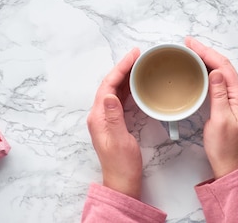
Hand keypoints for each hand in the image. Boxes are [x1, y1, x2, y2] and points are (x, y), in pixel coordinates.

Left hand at [86, 48, 142, 198]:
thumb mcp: (119, 141)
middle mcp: (99, 115)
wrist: (122, 182)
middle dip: (123, 68)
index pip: (108, 85)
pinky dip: (129, 88)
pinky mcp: (114, 122)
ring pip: (115, 90)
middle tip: (139, 55)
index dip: (120, 68)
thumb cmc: (121, 165)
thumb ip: (113, 117)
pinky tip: (137, 83)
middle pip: (110, 84)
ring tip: (139, 64)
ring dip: (126, 76)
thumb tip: (110, 95)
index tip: (133, 55)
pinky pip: (120, 99)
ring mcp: (106, 118)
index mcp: (98, 117)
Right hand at [185, 37, 237, 179]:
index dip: (207, 52)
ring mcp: (234, 98)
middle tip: (188, 43)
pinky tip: (199, 68)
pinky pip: (218, 80)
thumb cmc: (224, 146)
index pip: (223, 66)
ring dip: (207, 58)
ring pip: (221, 71)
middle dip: (206, 51)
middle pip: (223, 65)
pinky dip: (208, 70)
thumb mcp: (219, 120)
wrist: (229, 163)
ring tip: (191, 51)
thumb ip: (219, 94)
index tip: (191, 44)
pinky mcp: (227, 102)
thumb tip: (215, 71)